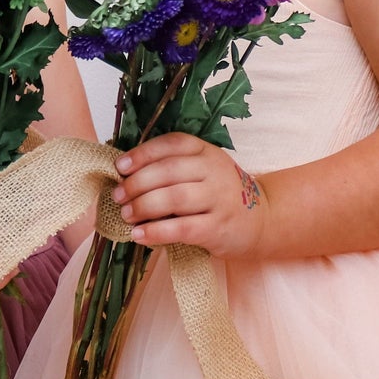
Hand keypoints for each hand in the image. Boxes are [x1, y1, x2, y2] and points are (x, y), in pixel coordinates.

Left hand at [111, 133, 268, 257]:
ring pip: (174, 198)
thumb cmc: (219, 194)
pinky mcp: (218, 228)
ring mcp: (219, 199)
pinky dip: (156, 232)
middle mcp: (214, 171)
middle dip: (137, 183)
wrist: (260, 220)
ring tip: (126, 215)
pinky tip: (139, 235)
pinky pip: (181, 228)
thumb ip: (171, 168)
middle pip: (168, 171)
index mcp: (206, 151)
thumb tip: (124, 174)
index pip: (172, 144)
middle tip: (118, 196)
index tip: (120, 166)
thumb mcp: (202, 171)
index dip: (143, 153)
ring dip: (143, 206)